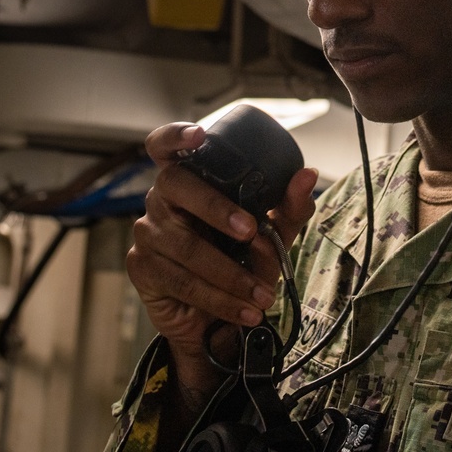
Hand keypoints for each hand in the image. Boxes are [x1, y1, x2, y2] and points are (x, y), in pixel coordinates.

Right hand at [128, 122, 317, 398]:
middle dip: (216, 208)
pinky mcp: (143, 269)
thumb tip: (308, 175)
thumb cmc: (241, 256)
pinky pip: (181, 282)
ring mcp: (147, 232)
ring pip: (186, 246)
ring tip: (263, 294)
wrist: (215, 316)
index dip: (176, 136)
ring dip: (230, 274)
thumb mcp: (272, 230)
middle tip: (251, 232)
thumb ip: (289, 205)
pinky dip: (220, 299)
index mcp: (189, 177)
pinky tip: (245, 310)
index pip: (165, 145)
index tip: (199, 135)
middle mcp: (161, 197)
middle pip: (176, 186)